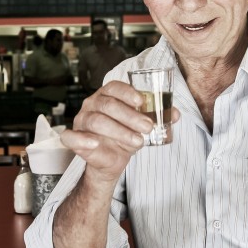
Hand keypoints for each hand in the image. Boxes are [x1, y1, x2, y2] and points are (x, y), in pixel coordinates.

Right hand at [60, 81, 179, 184]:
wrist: (112, 160)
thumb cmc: (126, 135)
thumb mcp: (143, 125)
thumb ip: (159, 117)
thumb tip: (176, 114)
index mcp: (107, 96)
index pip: (114, 87)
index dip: (128, 93)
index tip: (142, 102)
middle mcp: (92, 105)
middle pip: (108, 105)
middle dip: (130, 116)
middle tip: (148, 127)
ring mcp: (81, 121)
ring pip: (96, 121)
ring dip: (119, 131)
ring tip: (138, 142)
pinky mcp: (74, 139)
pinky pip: (70, 137)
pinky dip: (81, 140)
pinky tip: (95, 144)